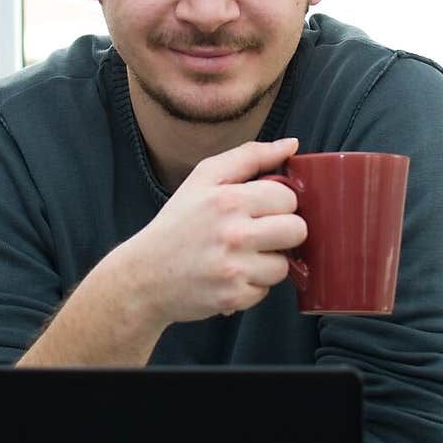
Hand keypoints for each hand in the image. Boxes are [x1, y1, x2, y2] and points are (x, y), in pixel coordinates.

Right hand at [126, 137, 307, 326]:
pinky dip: (252, 286)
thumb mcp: (204, 179)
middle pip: (297, 230)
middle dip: (283, 232)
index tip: (262, 209)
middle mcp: (233, 234)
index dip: (279, 204)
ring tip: (242, 257)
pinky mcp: (233, 297)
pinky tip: (231, 276)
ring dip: (268, 262)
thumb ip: (249, 156)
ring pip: (284, 264)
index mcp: (227, 199)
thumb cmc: (177, 224)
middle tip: (259, 233)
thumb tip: (291, 145)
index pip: (288, 198)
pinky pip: (266, 291)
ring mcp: (234, 268)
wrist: (144, 276)